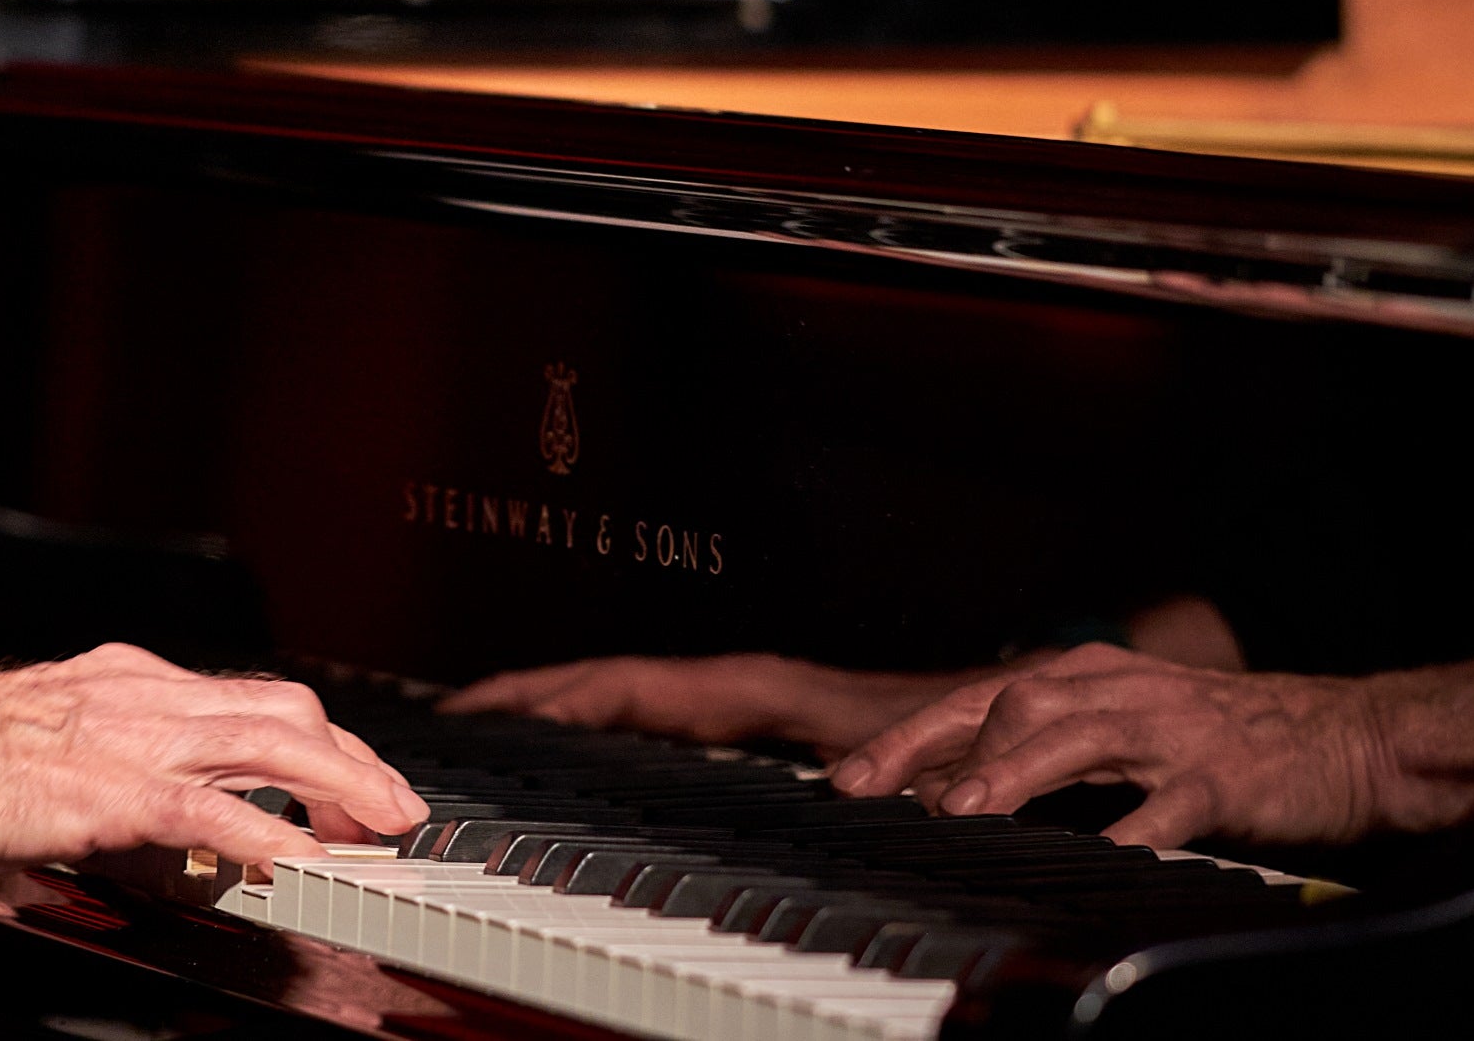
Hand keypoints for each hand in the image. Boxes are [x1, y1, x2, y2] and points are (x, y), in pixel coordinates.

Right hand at [0, 639, 427, 879]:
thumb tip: (131, 835)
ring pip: (273, 743)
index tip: (346, 772)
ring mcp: (134, 735)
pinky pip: (213, 809)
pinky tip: (300, 862)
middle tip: (393, 803)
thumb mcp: (41, 754)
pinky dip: (267, 834)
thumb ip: (98, 787)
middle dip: (352, 756)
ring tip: (381, 826)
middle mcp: (142, 694)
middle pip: (284, 709)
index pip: (245, 700)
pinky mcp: (112, 788)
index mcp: (123, 684)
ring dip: (341, 785)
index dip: (311, 737)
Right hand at [440, 652, 990, 757]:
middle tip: (455, 715)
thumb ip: (880, 767)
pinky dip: (603, 716)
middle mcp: (744, 686)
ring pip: (630, 693)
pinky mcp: (759, 717)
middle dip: (530, 692)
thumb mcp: (919, 747)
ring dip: (559, 701)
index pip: (633, 685)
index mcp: (760, 685)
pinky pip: (658, 710)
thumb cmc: (967, 719)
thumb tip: (844, 792)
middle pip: (611, 681)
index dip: (557, 696)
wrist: (1018, 700)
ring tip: (491, 722)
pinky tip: (582, 742)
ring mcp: (748, 698)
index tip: (488, 711)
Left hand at [827, 642, 1473, 847]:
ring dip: (1013, 772)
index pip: (974, 700)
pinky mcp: (1225, 774)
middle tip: (875, 793)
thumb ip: (1038, 755)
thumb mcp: (1115, 734)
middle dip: (934, 746)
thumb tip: (945, 793)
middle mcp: (1116, 691)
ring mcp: (1170, 730)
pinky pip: (1171, 801)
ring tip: (963, 811)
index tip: (846, 777)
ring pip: (1076, 738)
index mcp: (1084, 679)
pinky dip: (1134, 825)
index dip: (906, 736)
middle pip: (1007, 704)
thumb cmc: (1211, 740)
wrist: (1339, 737)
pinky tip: (1102, 853)